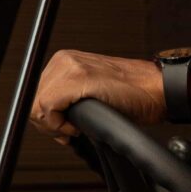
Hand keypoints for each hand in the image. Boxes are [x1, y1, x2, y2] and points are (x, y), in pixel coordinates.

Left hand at [30, 48, 162, 142]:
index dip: (45, 118)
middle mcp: (64, 60)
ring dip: (53, 125)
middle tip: (68, 131)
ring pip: (36, 105)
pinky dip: (59, 124)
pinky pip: (48, 107)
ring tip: (74, 128)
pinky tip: (77, 126)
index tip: (61, 128)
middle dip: (47, 123)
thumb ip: (67, 99)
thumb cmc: (134, 95)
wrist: (158, 90)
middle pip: (32, 100)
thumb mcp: (91, 93)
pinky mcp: (78, 79)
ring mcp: (70, 67)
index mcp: (66, 61)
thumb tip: (47, 118)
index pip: (34, 94)